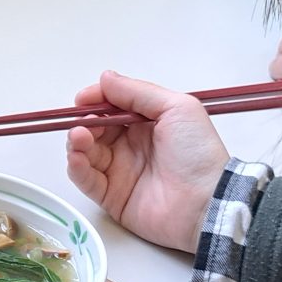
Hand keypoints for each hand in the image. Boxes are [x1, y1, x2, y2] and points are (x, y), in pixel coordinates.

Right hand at [65, 72, 227, 254]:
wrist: (205, 203)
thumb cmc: (197, 153)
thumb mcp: (177, 108)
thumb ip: (138, 92)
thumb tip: (105, 78)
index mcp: (147, 123)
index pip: (113, 106)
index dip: (96, 100)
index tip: (83, 99)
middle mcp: (130, 146)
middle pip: (95, 128)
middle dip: (85, 122)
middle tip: (85, 125)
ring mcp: (119, 172)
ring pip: (86, 152)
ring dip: (77, 142)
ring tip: (81, 138)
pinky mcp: (111, 197)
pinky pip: (86, 180)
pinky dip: (76, 167)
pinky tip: (77, 158)